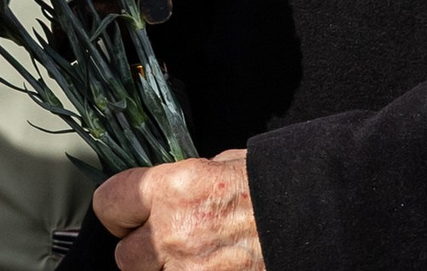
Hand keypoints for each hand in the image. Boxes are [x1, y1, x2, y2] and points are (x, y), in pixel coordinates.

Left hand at [94, 150, 264, 269]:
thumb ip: (185, 180)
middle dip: (144, 250)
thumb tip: (165, 188)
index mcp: (173, 188)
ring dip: (167, 270)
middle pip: (125, 256)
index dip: (118, 210)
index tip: (128, 214)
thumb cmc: (276, 187)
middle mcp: (174, 232)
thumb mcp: (225, 165)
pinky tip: (215, 267)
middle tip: (167, 241)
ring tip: (196, 257)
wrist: (317, 219)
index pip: (108, 203)